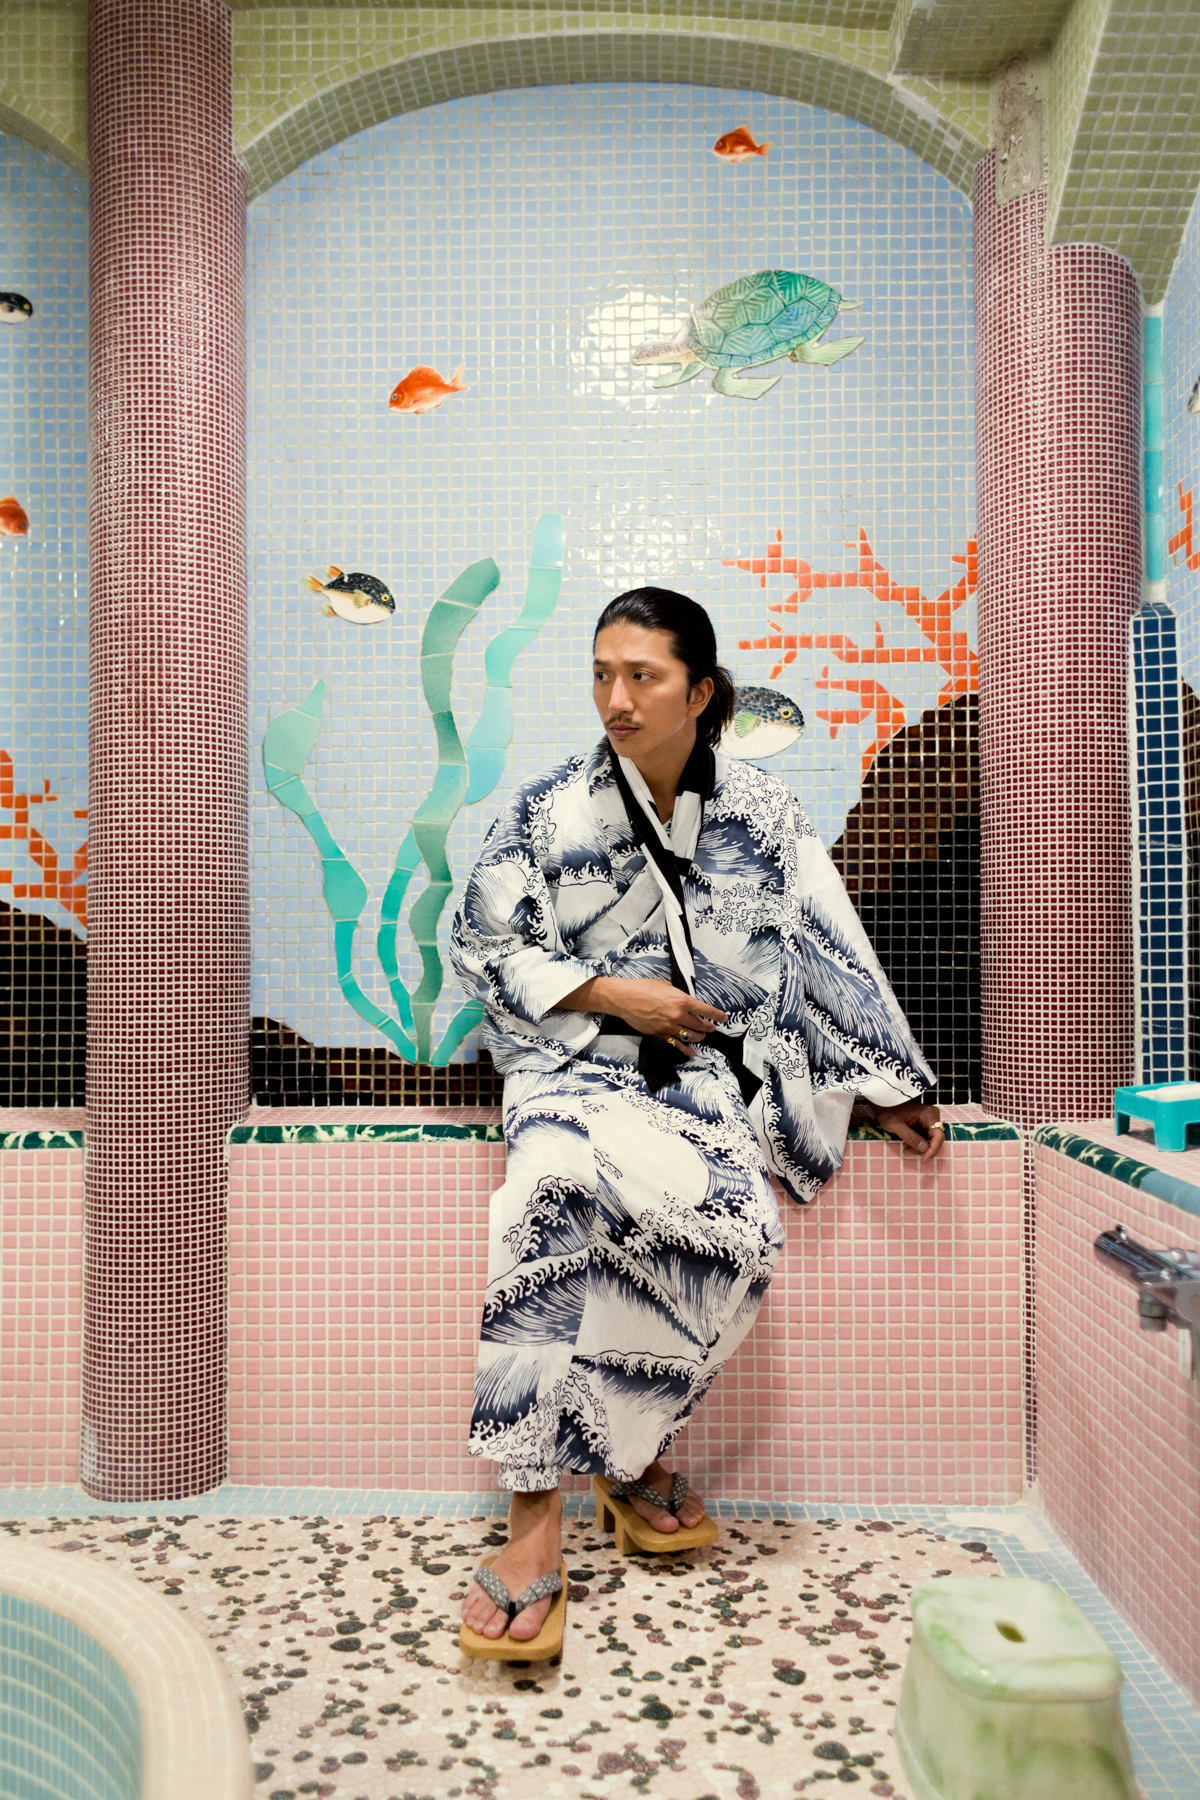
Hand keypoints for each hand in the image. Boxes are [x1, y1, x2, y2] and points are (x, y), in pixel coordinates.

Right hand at [559, 975, 727, 1057]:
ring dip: (699, 1037)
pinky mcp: (660, 1034)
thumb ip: (679, 994)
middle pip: (700, 1025)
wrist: (626, 999)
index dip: (717, 1015)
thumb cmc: (644, 988)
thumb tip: (686, 1000)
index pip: (706, 1010)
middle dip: (709, 1027)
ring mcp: (669, 1027)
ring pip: (690, 1036)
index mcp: (682, 1000)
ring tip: (702, 1036)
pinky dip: (685, 1050)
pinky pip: (676, 1044)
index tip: (724, 1018)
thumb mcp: (666, 985)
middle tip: (712, 1027)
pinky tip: (692, 1052)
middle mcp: (678, 1015)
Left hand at [873, 1101, 944, 1163]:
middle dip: (923, 1149)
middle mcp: (932, 1116)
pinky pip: (926, 1137)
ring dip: (919, 1147)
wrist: (883, 1103)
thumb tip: (925, 1148)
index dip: (933, 1150)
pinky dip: (918, 1143)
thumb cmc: (887, 1112)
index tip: (924, 1160)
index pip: (938, 1136)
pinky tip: (907, 1145)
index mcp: (928, 1114)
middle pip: (935, 1139)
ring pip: (930, 1140)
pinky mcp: (925, 1123)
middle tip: (908, 1151)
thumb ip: (910, 1137)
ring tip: (905, 1148)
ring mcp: (929, 1119)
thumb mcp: (896, 1126)